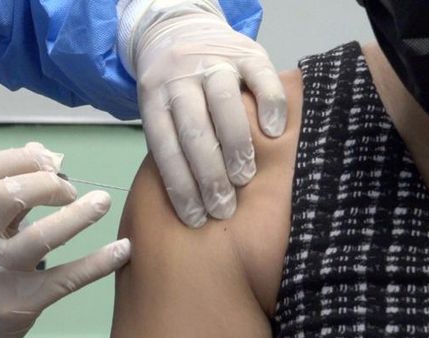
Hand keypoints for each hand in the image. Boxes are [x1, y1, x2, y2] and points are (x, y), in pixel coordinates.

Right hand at [0, 143, 130, 337]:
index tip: (51, 163)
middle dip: (49, 184)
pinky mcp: (19, 303)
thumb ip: (3, 188)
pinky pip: (65, 278)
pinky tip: (122, 249)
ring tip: (102, 202)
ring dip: (79, 215)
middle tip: (69, 191)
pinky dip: (98, 262)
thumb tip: (41, 151)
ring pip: (41, 236)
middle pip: (9, 195)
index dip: (23, 159)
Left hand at [130, 4, 286, 226]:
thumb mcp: (160, 109)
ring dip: (235, 146)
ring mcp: (214, 61)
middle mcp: (180, 78)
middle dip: (208, 176)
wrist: (182, 28)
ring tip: (245, 178)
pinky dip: (269, 106)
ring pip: (224, 104)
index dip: (180, 186)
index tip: (195, 219)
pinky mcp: (247, 51)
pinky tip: (274, 134)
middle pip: (193, 131)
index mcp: (154, 97)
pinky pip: (260, 78)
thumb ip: (172, 143)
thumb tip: (190, 204)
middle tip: (223, 209)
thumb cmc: (174, 89)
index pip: (164, 147)